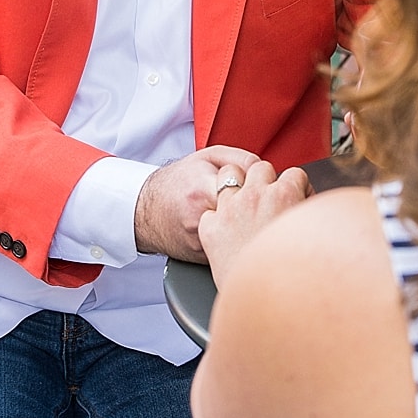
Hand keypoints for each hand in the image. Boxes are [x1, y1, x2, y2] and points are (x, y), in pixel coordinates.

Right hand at [134, 146, 264, 260]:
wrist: (146, 211)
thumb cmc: (177, 182)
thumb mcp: (206, 157)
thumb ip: (239, 158)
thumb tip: (268, 169)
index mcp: (204, 189)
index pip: (253, 189)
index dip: (268, 188)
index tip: (270, 187)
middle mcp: (202, 218)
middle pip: (254, 217)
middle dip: (268, 211)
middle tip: (272, 205)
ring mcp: (203, 242)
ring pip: (248, 238)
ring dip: (258, 228)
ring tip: (256, 219)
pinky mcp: (206, 259)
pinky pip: (236, 252)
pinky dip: (245, 243)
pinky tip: (243, 235)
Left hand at [199, 160, 311, 286]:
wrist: (266, 303)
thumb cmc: (296, 279)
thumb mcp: (316, 239)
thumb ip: (314, 217)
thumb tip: (319, 210)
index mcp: (285, 196)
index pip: (295, 174)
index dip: (297, 187)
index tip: (296, 200)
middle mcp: (255, 196)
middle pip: (261, 168)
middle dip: (266, 181)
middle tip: (270, 202)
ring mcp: (229, 209)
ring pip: (229, 174)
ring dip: (237, 186)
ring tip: (243, 205)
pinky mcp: (210, 226)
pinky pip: (211, 209)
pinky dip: (217, 218)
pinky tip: (226, 232)